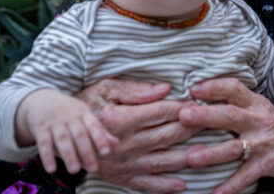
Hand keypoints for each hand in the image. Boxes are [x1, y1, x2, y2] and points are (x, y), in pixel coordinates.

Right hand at [16, 89, 117, 174]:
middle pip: (79, 134)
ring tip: (75, 171)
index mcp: (83, 113)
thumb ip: (99, 131)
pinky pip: (43, 143)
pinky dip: (47, 156)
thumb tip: (115, 144)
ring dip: (69, 155)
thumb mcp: (84, 116)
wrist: (42, 99)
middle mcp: (70, 117)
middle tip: (93, 169)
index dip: (100, 138)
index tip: (107, 152)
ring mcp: (54, 122)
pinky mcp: (40, 128)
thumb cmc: (69, 112)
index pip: (94, 125)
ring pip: (62, 139)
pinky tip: (51, 169)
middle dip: (86, 152)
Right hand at [76, 78, 201, 192]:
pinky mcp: (120, 178)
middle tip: (211, 122)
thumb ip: (136, 90)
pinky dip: (164, 186)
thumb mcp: (106, 89)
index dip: (181, 107)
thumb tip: (165, 89)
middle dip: (191, 128)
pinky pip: (146, 185)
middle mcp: (123, 144)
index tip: (198, 103)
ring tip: (207, 151)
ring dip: (186, 157)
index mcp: (120, 119)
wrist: (62, 131)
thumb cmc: (87, 104)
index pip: (160, 112)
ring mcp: (123, 164)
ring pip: (162, 161)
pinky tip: (182, 184)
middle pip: (166, 135)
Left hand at [181, 78, 273, 193]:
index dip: (213, 86)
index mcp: (256, 103)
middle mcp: (260, 120)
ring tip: (190, 157)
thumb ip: (238, 105)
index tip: (192, 88)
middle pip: (230, 115)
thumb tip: (204, 100)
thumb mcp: (262, 110)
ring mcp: (264, 143)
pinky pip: (246, 176)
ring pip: (234, 147)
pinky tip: (215, 193)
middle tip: (182, 115)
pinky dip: (231, 186)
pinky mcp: (269, 164)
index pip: (234, 88)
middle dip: (205, 115)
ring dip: (211, 153)